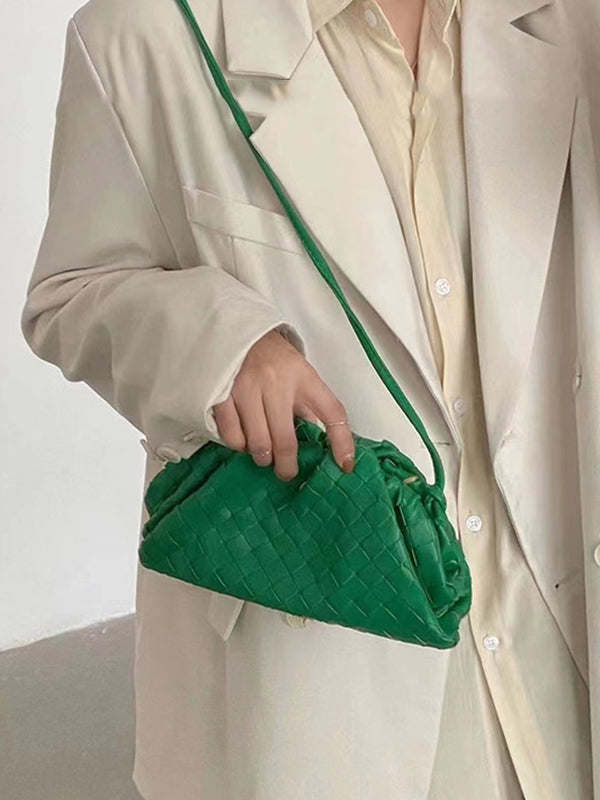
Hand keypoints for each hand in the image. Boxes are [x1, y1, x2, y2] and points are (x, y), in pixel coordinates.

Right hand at [212, 328, 354, 480]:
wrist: (236, 327)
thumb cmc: (271, 356)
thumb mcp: (298, 373)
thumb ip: (306, 405)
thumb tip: (314, 441)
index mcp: (303, 376)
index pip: (332, 412)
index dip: (342, 442)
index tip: (345, 464)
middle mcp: (277, 382)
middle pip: (286, 440)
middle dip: (287, 466)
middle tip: (287, 471)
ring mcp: (247, 388)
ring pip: (258, 443)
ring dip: (262, 457)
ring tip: (264, 453)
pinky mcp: (221, 394)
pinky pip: (232, 435)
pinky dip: (239, 445)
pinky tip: (243, 439)